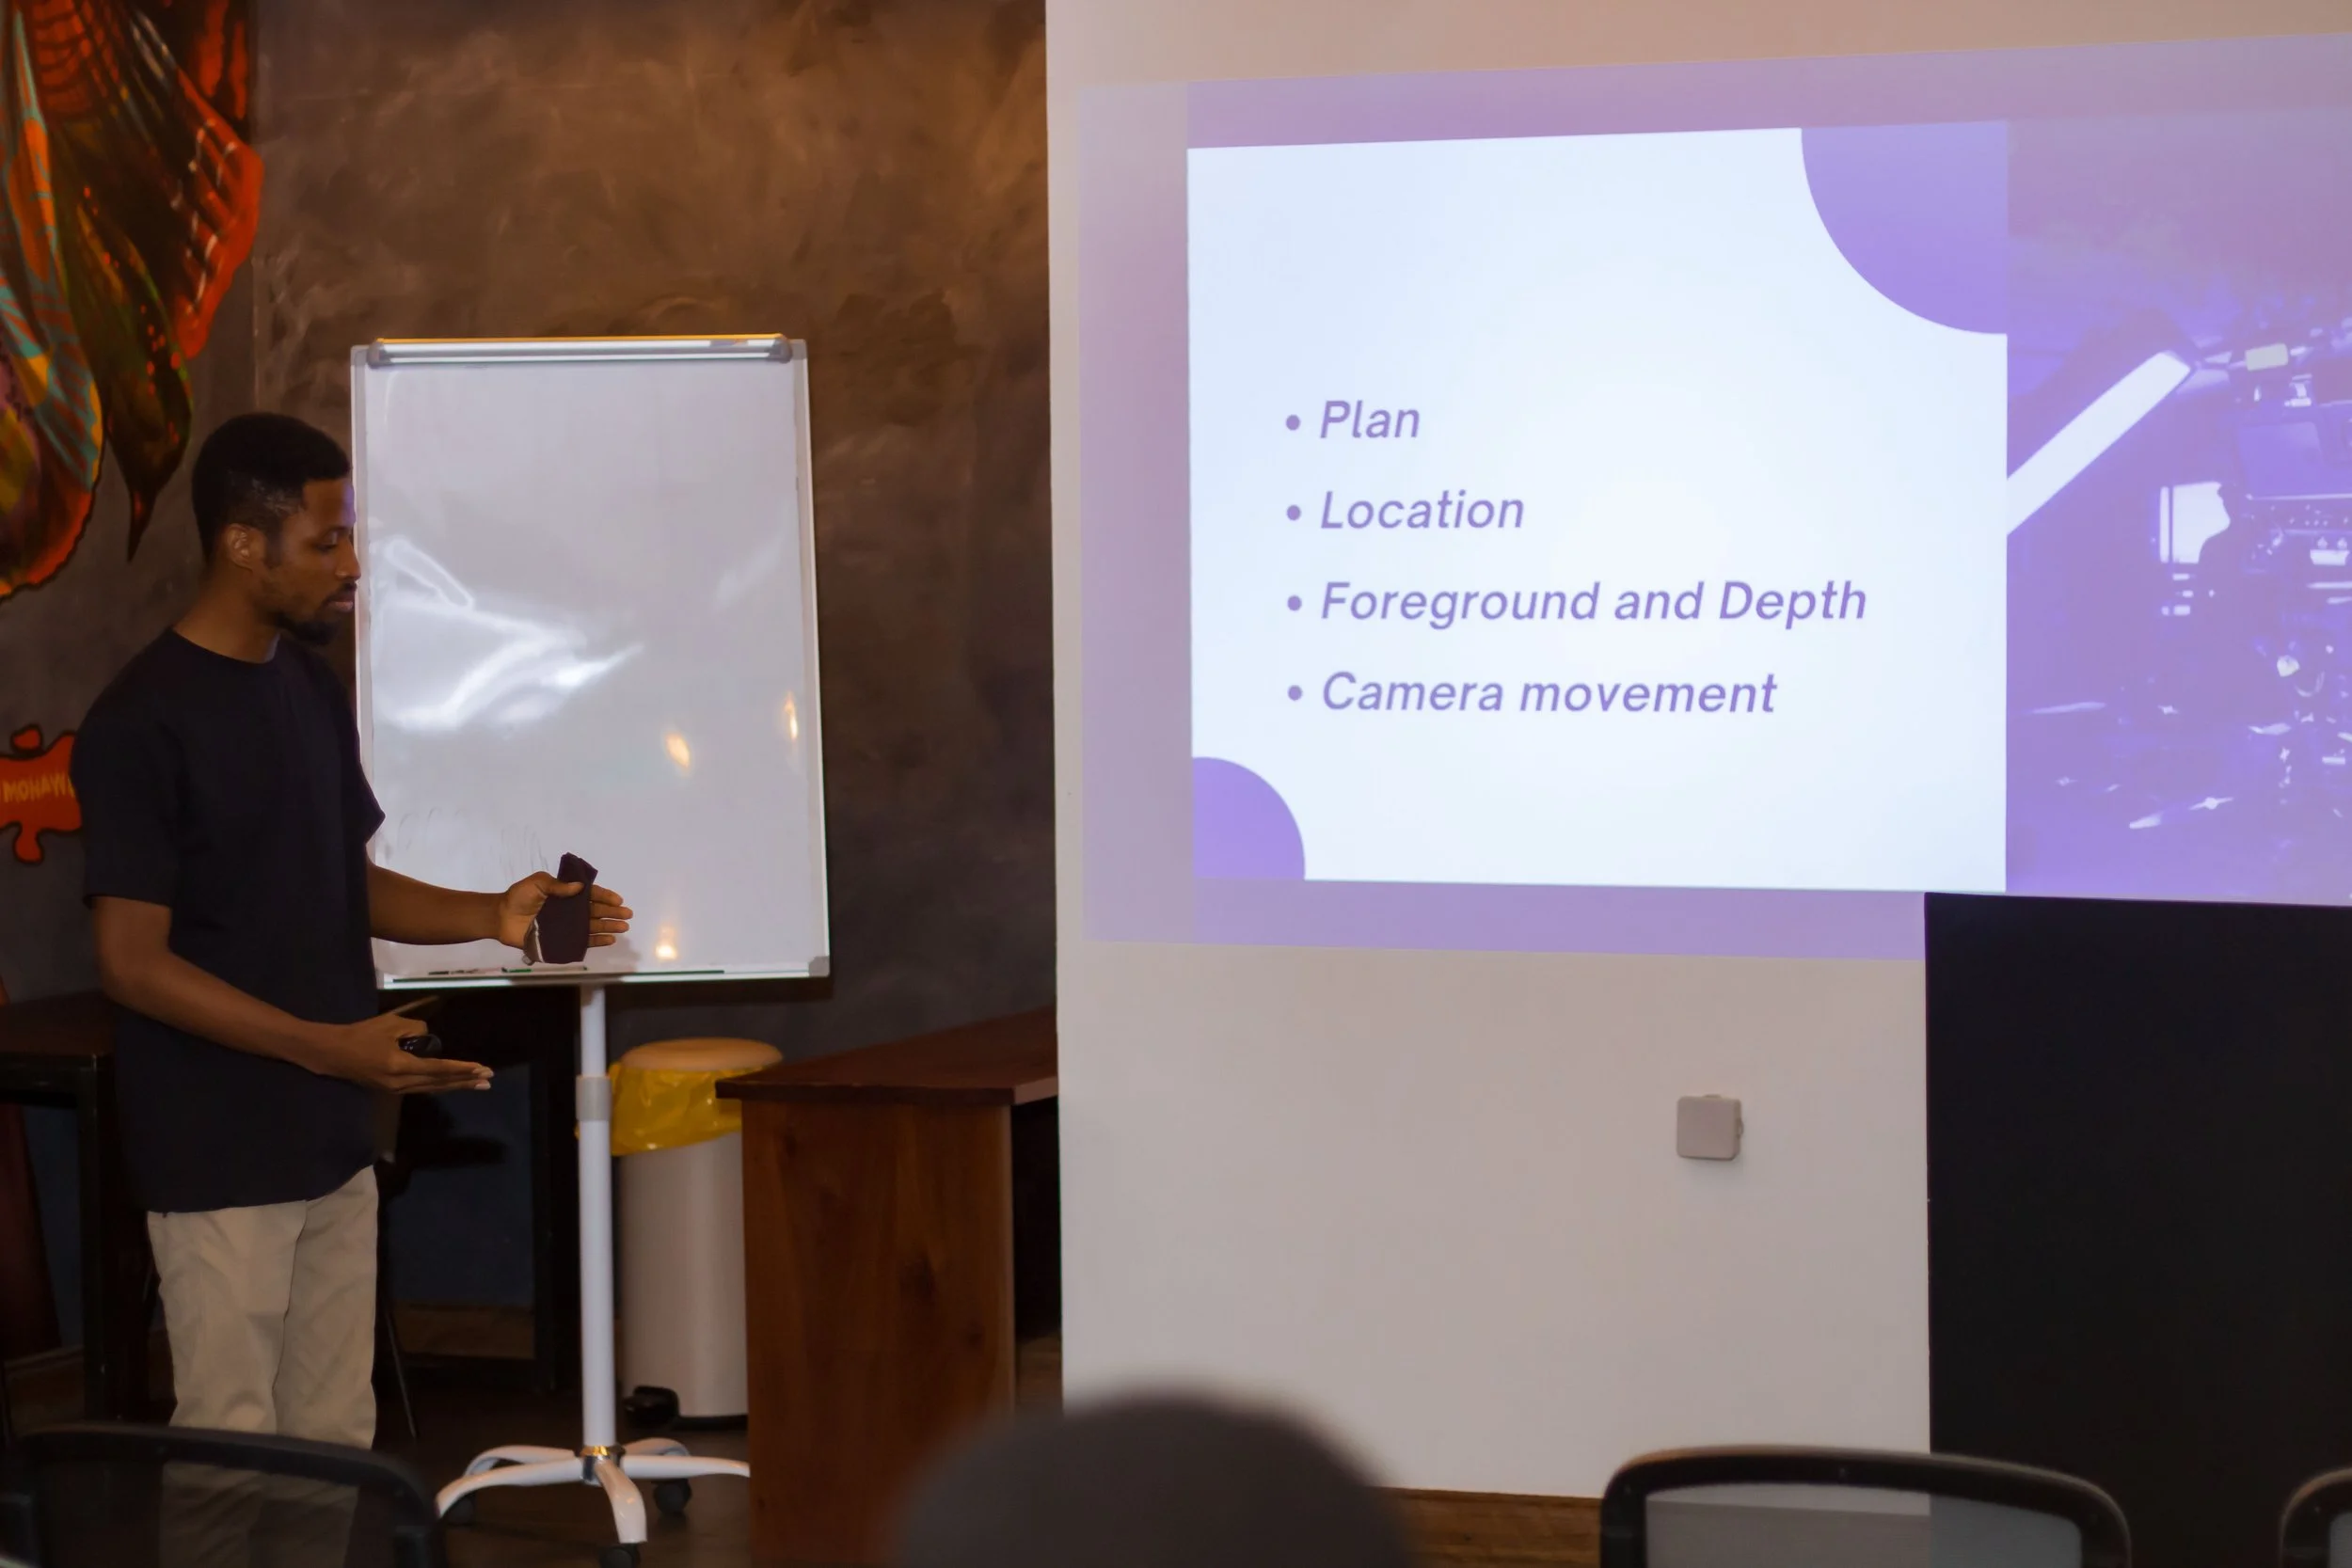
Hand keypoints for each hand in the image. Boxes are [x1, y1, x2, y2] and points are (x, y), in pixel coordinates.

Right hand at [314, 1008, 492, 1093]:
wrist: (332, 1053)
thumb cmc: (360, 1035)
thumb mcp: (389, 1024)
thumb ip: (414, 1029)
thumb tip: (429, 1037)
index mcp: (399, 1066)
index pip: (438, 1069)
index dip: (461, 1069)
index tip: (481, 1068)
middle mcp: (400, 1082)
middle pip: (439, 1083)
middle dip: (465, 1080)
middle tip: (488, 1079)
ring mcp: (395, 1089)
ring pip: (432, 1088)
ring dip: (456, 1086)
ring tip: (478, 1085)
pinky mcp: (391, 1090)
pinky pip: (422, 1088)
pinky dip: (440, 1086)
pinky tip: (453, 1084)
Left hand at [495, 873, 632, 951]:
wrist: (501, 917)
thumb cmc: (518, 897)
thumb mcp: (537, 883)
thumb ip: (557, 886)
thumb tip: (579, 888)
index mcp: (565, 894)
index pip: (589, 894)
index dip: (605, 896)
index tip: (618, 900)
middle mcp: (568, 910)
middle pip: (595, 911)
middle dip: (612, 913)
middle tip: (627, 915)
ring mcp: (566, 925)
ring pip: (592, 926)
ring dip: (608, 927)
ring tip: (623, 928)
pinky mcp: (561, 939)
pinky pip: (582, 941)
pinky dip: (596, 941)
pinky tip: (609, 940)